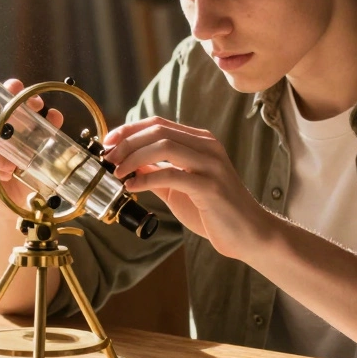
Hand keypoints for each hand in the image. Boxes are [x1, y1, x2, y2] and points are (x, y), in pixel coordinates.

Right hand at [0, 79, 63, 223]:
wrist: (20, 203)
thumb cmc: (32, 173)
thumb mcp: (44, 154)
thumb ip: (48, 134)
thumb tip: (54, 114)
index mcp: (8, 119)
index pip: (4, 96)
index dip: (11, 89)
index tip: (28, 95)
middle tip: (18, 116)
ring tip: (11, 162)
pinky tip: (4, 171)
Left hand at [104, 116, 270, 259]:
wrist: (248, 233)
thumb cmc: (213, 210)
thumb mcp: (179, 186)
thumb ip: (157, 172)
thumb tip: (127, 163)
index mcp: (200, 141)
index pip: (158, 124)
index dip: (129, 129)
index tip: (108, 142)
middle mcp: (207, 147)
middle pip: (158, 131)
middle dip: (127, 143)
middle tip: (108, 158)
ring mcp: (211, 164)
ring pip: (164, 146)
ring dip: (134, 158)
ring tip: (117, 173)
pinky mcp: (211, 186)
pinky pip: (172, 174)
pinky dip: (146, 179)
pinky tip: (132, 187)